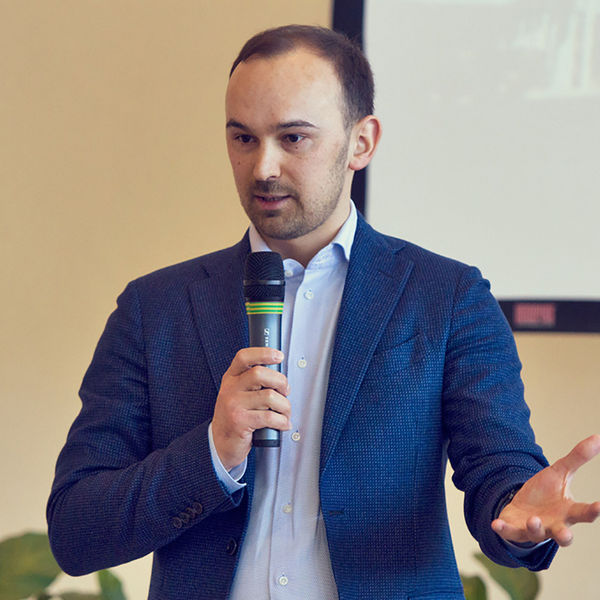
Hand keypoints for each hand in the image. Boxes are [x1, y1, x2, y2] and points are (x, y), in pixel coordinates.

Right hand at [211, 347, 290, 470]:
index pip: (244, 357)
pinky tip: (282, 424)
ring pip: (269, 396)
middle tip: (285, 391)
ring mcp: (233, 405)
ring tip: (285, 413)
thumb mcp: (238, 394)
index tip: (278, 356)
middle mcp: (230, 389)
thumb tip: (280, 378)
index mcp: (231, 378)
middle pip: (260, 373)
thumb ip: (253, 383)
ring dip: (285, 406)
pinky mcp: (240, 422)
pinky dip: (282, 421)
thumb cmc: (234, 416)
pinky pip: (269, 417)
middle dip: (281, 382)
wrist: (219, 443)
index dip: (263, 353)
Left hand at [491, 434, 599, 546]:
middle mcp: (553, 524)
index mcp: (567, 511)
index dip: (592, 511)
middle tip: (566, 535)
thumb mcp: (560, 473)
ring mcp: (534, 529)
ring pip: (537, 534)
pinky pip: (509, 532)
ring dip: (535, 528)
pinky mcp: (514, 529)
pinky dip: (503, 529)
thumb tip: (597, 436)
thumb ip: (577, 458)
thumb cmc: (547, 494)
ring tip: (534, 519)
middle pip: (563, 535)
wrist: (523, 508)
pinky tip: (495, 524)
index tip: (598, 506)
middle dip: (565, 536)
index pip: (583, 513)